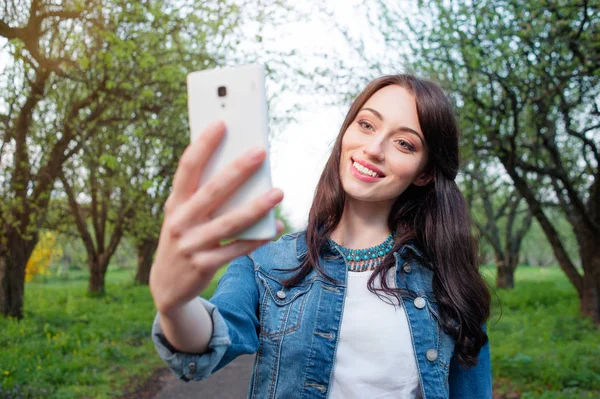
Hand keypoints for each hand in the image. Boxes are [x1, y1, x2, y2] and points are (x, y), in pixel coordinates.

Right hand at [150, 120, 283, 313]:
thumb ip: (202, 196)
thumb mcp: (182, 216)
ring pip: (230, 222)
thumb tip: (239, 169)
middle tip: (261, 152)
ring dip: (256, 207)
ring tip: (278, 192)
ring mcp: (191, 245)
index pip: (187, 168)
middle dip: (237, 170)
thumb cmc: (183, 237)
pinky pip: (237, 249)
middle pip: (212, 191)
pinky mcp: (205, 265)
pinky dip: (257, 239)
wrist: (166, 285)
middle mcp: (180, 222)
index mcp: (175, 203)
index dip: (203, 145)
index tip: (221, 123)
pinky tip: (274, 228)